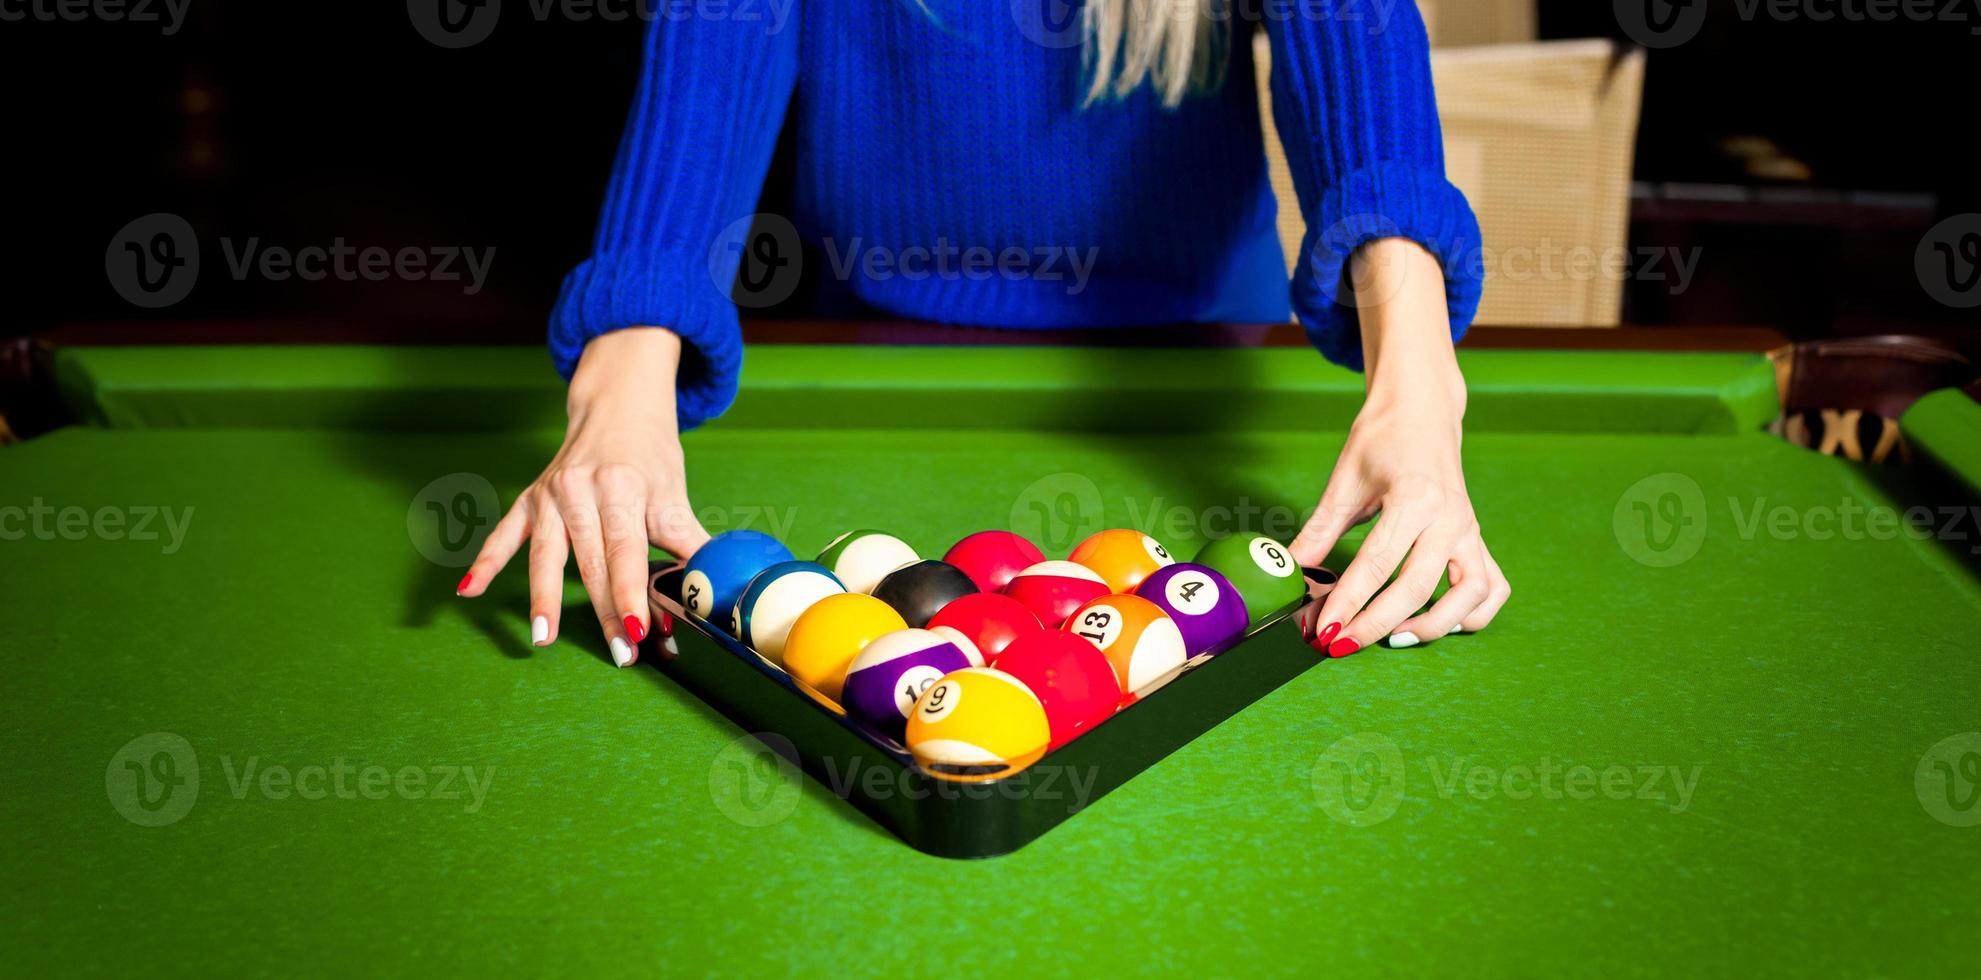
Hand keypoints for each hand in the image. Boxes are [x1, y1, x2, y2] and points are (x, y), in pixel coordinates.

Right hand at [457, 328, 709, 666]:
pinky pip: (505, 534)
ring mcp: (549, 494)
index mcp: (622, 488)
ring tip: (543, 639)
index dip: (632, 594)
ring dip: (545, 600)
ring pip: (546, 556)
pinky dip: (486, 561)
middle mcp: (580, 490)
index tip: (639, 632)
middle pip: (591, 562)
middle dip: (606, 612)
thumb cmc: (650, 458)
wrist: (616, 407)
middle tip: (621, 654)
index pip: (626, 552)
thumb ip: (689, 544)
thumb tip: (712, 592)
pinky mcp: (529, 499)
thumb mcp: (675, 495)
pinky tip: (469, 590)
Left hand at [1288, 240, 1510, 654]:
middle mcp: (1450, 518)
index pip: (1377, 565)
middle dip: (1376, 624)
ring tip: (1394, 638)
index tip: (1323, 629)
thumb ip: (1319, 531)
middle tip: (1341, 644)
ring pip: (1470, 596)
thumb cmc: (1383, 439)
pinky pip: (1492, 587)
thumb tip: (1289, 572)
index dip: (1348, 602)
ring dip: (1435, 625)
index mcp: (1415, 498)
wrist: (1423, 411)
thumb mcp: (1344, 480)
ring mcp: (1469, 531)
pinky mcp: (1478, 539)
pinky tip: (1440, 622)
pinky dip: (1473, 614)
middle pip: (1419, 587)